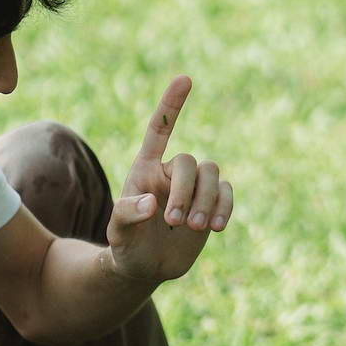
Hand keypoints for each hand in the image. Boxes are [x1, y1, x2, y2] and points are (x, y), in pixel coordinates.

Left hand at [105, 75, 233, 282]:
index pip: (160, 129)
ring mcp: (194, 188)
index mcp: (146, 168)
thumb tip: (153, 202)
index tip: (185, 79)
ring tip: (197, 228)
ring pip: (213, 175)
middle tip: (175, 220)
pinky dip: (225, 207)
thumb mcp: (117, 231)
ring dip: (208, 200)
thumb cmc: (126, 244)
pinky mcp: (212, 204)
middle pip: (190, 162)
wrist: (146, 266)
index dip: (172, 104)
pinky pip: (227, 193)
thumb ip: (128, 214)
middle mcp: (172, 173)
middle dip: (186, 191)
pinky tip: (216, 229)